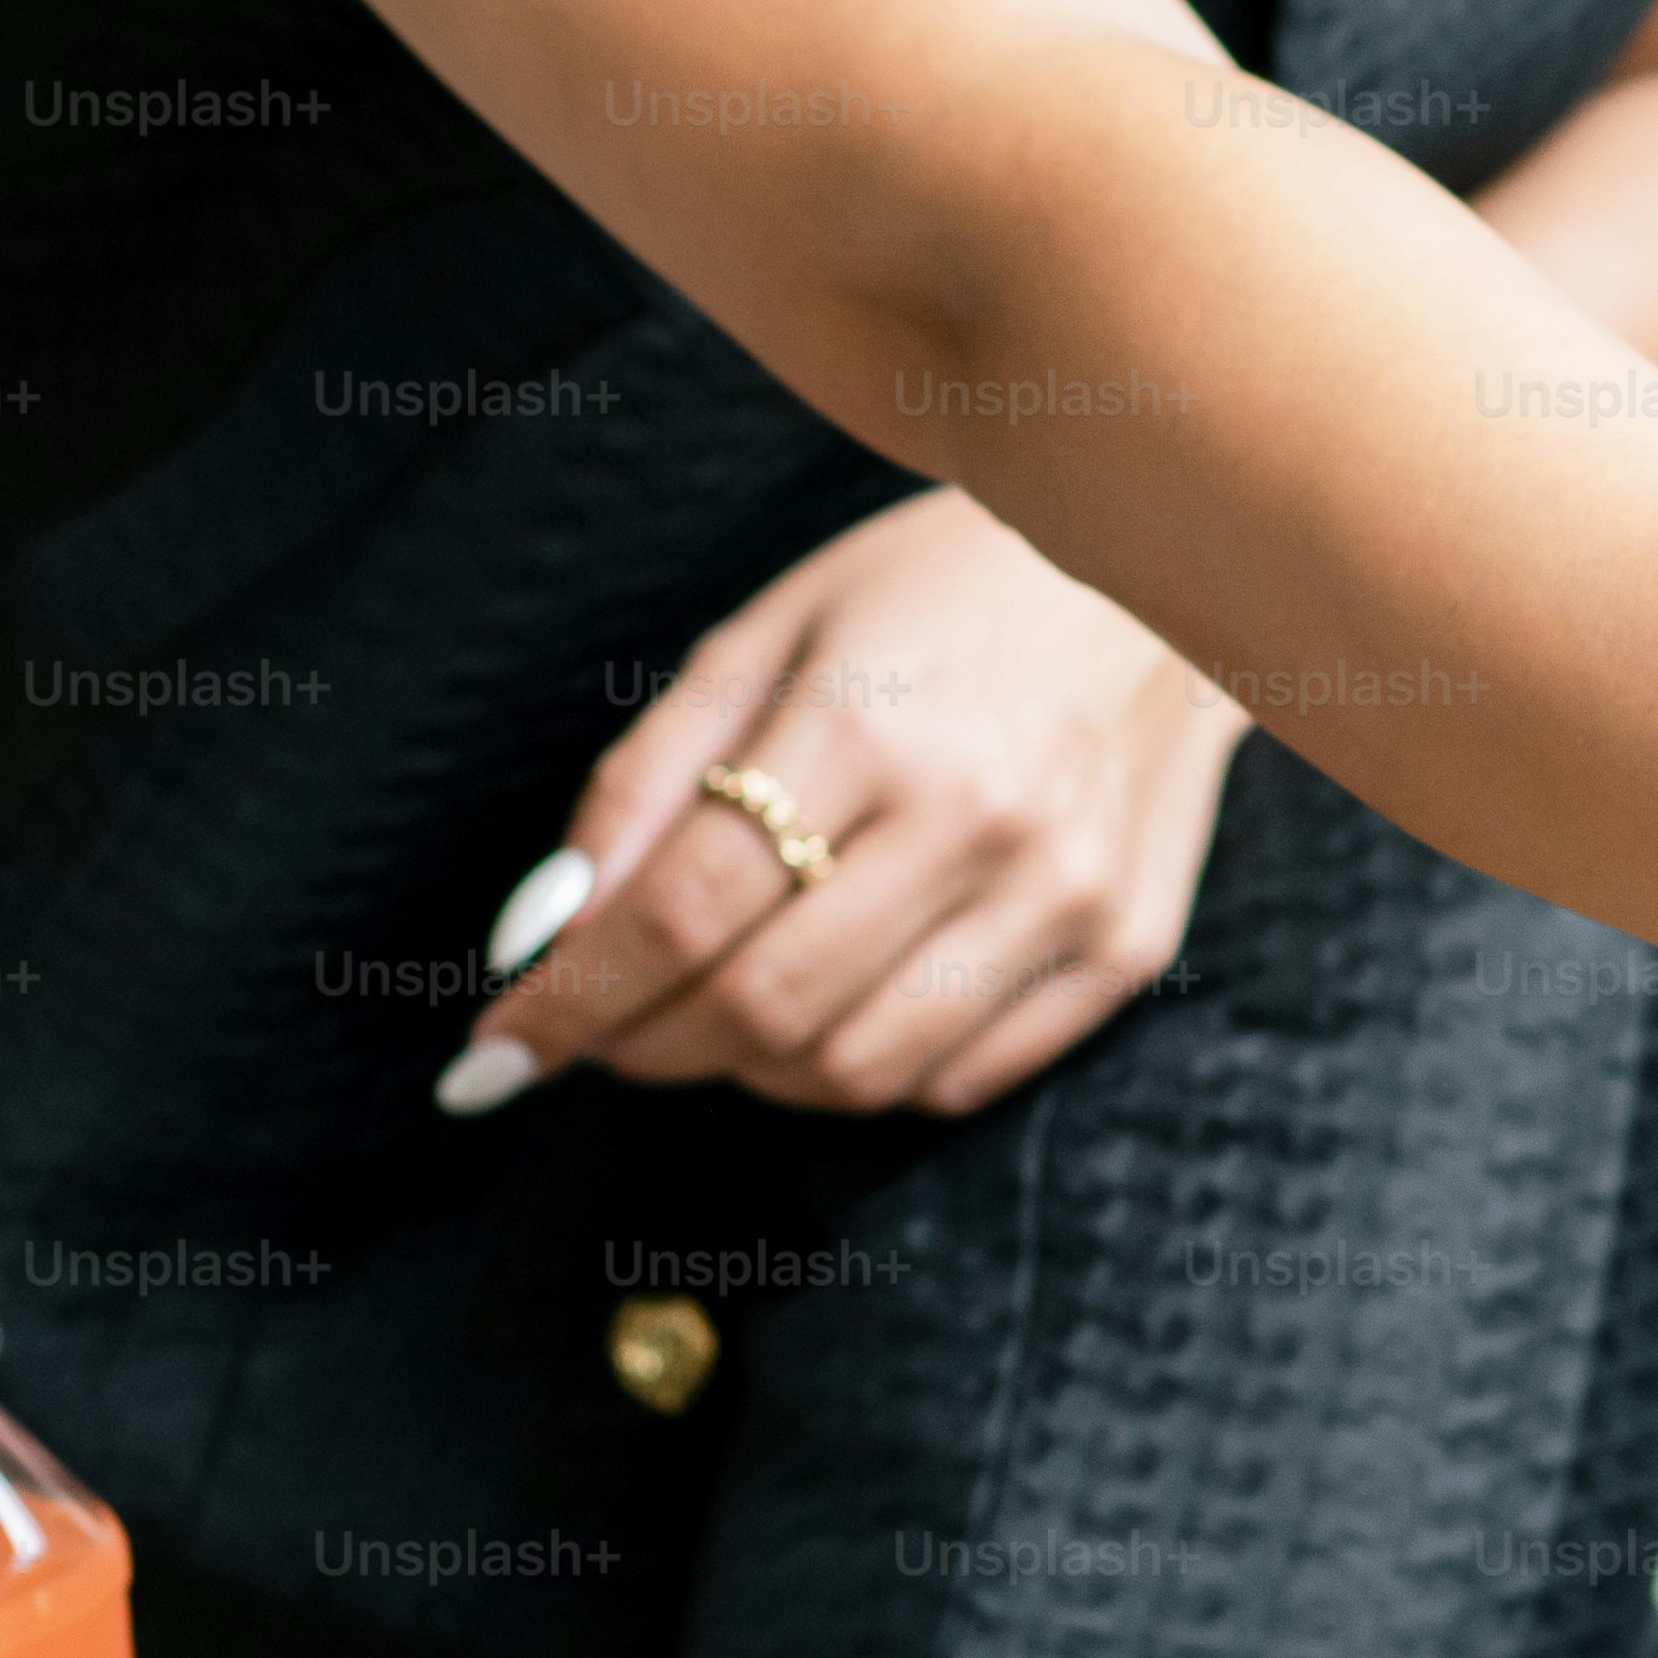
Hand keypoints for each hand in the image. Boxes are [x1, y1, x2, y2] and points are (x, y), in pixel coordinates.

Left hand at [444, 487, 1252, 1118]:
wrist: (1162, 579)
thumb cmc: (936, 594)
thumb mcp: (769, 636)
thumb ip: (650, 780)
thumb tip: (545, 934)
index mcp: (871, 724)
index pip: (682, 910)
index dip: (571, 999)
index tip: (495, 1053)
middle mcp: (979, 822)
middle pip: (762, 1006)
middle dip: (642, 1045)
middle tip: (595, 1037)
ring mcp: (1065, 896)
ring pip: (858, 1068)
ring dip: (751, 1070)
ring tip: (718, 1013)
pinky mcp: (1125, 949)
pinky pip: (960, 1079)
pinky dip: (866, 1073)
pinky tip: (838, 1009)